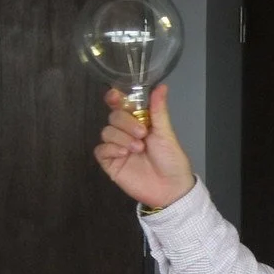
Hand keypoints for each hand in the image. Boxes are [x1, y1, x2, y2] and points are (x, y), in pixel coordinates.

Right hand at [94, 84, 194, 207]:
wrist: (171, 188)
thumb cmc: (172, 160)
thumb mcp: (166, 133)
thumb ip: (158, 109)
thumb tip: (162, 86)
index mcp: (141, 123)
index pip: (123, 106)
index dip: (116, 98)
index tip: (115, 95)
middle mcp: (127, 133)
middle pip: (113, 117)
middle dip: (126, 122)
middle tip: (142, 134)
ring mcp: (118, 148)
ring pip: (106, 131)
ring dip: (121, 137)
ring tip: (138, 148)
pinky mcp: (111, 163)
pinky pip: (101, 150)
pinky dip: (112, 148)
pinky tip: (125, 154)